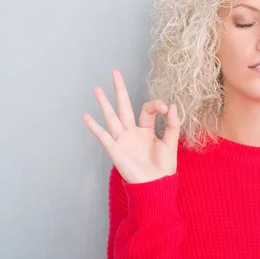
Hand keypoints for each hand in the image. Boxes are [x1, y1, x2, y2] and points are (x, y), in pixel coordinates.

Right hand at [82, 69, 180, 183]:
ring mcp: (122, 140)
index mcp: (146, 130)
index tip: (165, 108)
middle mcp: (132, 132)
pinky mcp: (115, 150)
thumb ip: (172, 124)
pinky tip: (86, 116)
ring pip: (112, 117)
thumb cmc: (163, 167)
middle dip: (120, 89)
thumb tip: (172, 105)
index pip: (147, 109)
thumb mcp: (171, 143)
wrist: (156, 186)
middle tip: (115, 72)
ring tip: (98, 89)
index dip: (156, 104)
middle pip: (124, 106)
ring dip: (105, 103)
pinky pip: (103, 136)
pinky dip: (94, 126)